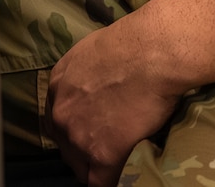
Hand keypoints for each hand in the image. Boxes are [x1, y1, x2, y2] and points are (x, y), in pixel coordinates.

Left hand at [45, 0, 214, 186]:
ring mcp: (78, 135)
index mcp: (59, 83)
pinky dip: (114, 180)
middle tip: (107, 148)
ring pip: (80, 166)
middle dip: (83, 149)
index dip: (76, 129)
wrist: (156, 52)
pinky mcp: (102, 154)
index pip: (58, 118)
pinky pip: (101, 182)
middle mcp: (61, 111)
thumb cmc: (137, 41)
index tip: (92, 132)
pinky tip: (125, 173)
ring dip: (98, 166)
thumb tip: (102, 87)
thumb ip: (88, 74)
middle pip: (65, 144)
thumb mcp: (95, 51)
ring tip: (120, 160)